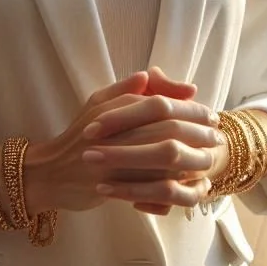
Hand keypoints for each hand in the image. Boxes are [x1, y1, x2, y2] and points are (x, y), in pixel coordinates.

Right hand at [24, 70, 221, 216]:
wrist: (49, 173)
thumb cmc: (81, 134)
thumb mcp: (100, 102)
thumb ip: (130, 88)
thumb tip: (158, 76)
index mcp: (114, 107)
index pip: (163, 104)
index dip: (193, 110)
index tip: (212, 116)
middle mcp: (114, 133)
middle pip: (169, 130)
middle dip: (199, 134)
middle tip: (217, 138)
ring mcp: (111, 161)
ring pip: (164, 161)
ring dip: (192, 161)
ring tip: (208, 161)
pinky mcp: (109, 188)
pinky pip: (150, 189)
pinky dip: (173, 187)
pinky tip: (189, 185)